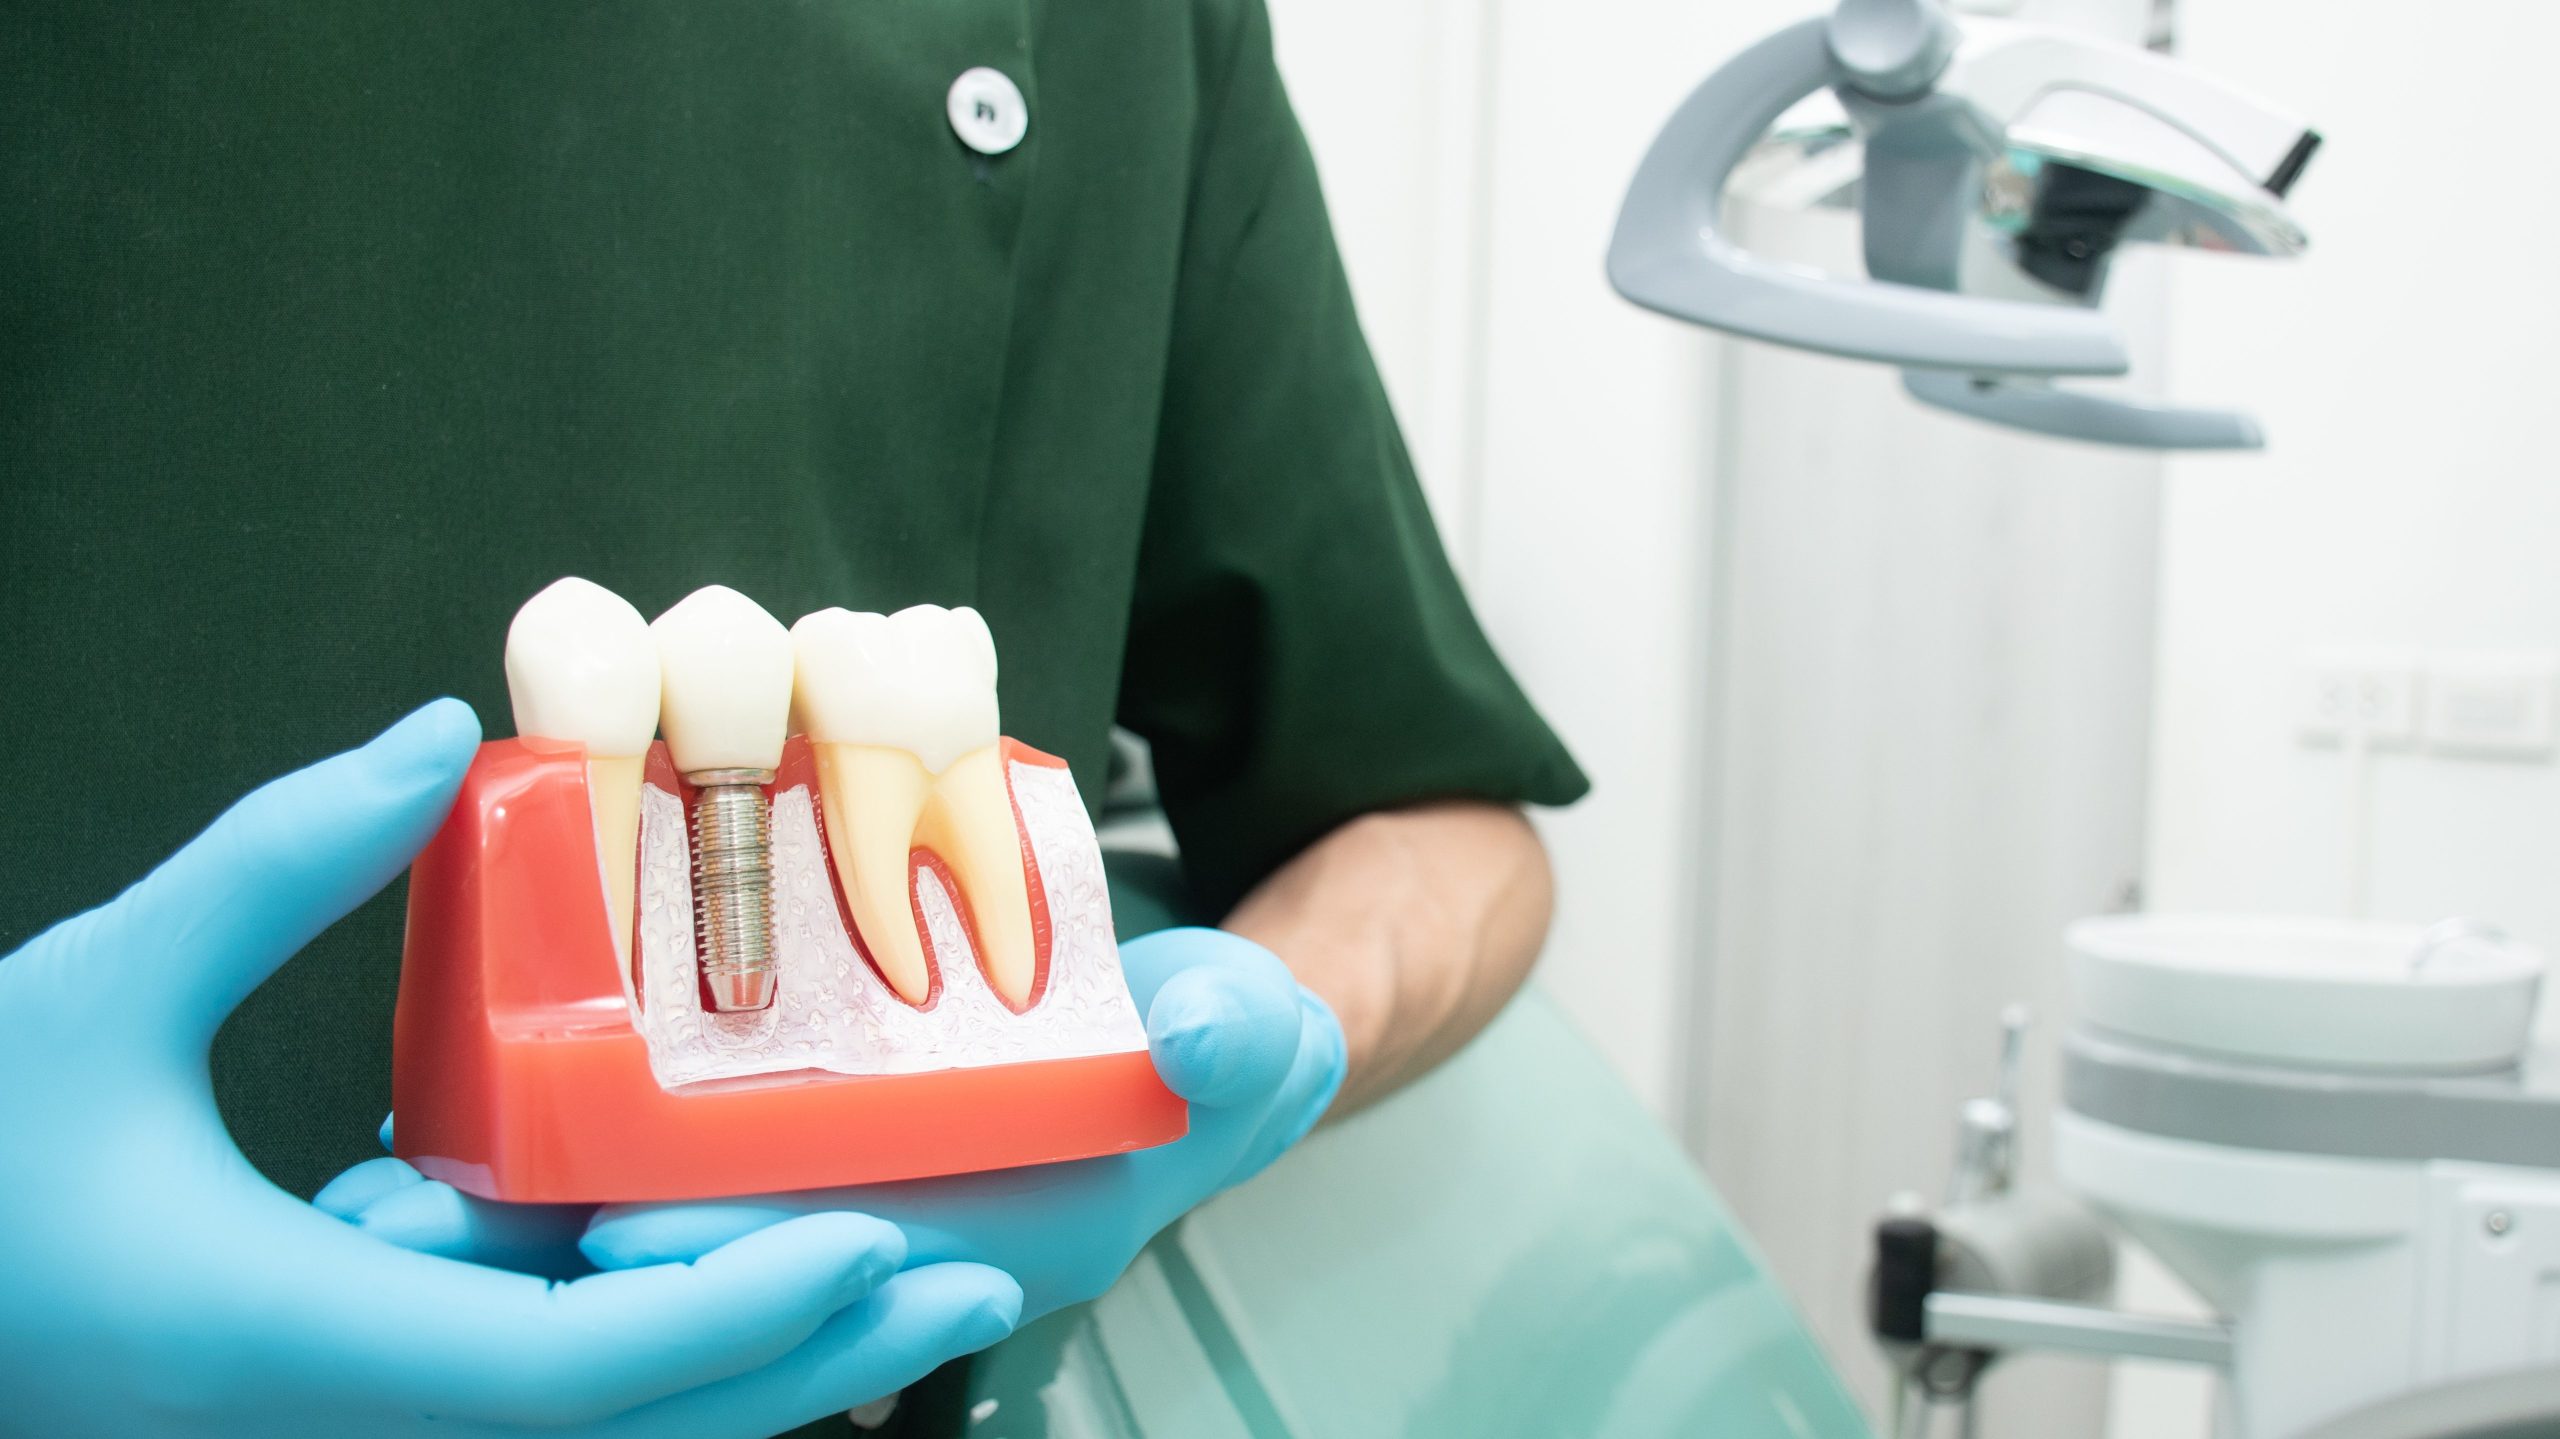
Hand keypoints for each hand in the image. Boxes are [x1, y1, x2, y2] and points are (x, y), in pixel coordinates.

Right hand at [0, 701, 1020, 1437]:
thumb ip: (265, 868)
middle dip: (817, 1365)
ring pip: (603, 1437)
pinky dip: (657, 1359)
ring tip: (902, 1284)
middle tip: (984, 1283)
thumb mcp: (84, 1000)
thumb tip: (428, 736)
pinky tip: (724, 1277)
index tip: (872, 1237)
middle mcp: (346, 1423)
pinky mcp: (338, 1411)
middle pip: (637, 1435)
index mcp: (300, 1346)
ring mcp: (347, 1433)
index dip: (738, 1311)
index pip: (574, 1373)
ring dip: (759, 1368)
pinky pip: (540, 1410)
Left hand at [332, 926, 1346, 1321]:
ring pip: (653, 1238)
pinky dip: (555, 1157)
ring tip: (369, 1184)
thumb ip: (1235, 1041)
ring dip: (515, 1222)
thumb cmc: (1220, 1048)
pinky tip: (453, 1121)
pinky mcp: (790, 1161)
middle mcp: (892, 1248)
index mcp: (997, 1236)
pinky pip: (656, 1174)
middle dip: (549, 1260)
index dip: (724, 1246)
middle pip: (702, 1274)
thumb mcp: (1249, 1034)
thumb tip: (1198, 1039)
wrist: (1201, 1051)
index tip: (598, 1215)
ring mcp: (832, 1210)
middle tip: (389, 1211)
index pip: (834, 1264)